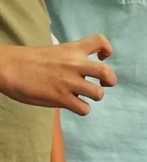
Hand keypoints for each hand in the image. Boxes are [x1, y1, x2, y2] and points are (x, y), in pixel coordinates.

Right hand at [0, 36, 115, 115]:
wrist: (9, 67)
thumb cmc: (30, 61)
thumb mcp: (55, 52)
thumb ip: (71, 59)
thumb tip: (85, 74)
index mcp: (72, 49)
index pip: (99, 41)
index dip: (106, 49)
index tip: (102, 57)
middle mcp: (74, 65)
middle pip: (106, 72)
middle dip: (110, 81)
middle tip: (103, 84)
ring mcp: (69, 82)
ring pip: (98, 94)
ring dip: (94, 97)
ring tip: (83, 95)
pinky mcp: (62, 98)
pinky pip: (84, 109)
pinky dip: (82, 109)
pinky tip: (73, 104)